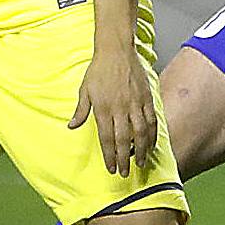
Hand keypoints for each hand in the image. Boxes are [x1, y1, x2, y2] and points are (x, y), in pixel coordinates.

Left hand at [70, 54, 159, 174]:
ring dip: (142, 150)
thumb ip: (81, 111)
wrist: (116, 51)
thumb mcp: (84, 90)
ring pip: (141, 132)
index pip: (107, 138)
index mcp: (103, 108)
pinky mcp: (147, 98)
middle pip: (124, 140)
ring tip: (142, 163)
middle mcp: (120, 108)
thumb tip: (72, 126)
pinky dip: (153, 134)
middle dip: (125, 158)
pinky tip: (152, 144)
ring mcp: (135, 103)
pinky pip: (152, 120)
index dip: (109, 155)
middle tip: (126, 173)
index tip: (111, 168)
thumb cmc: (98, 70)